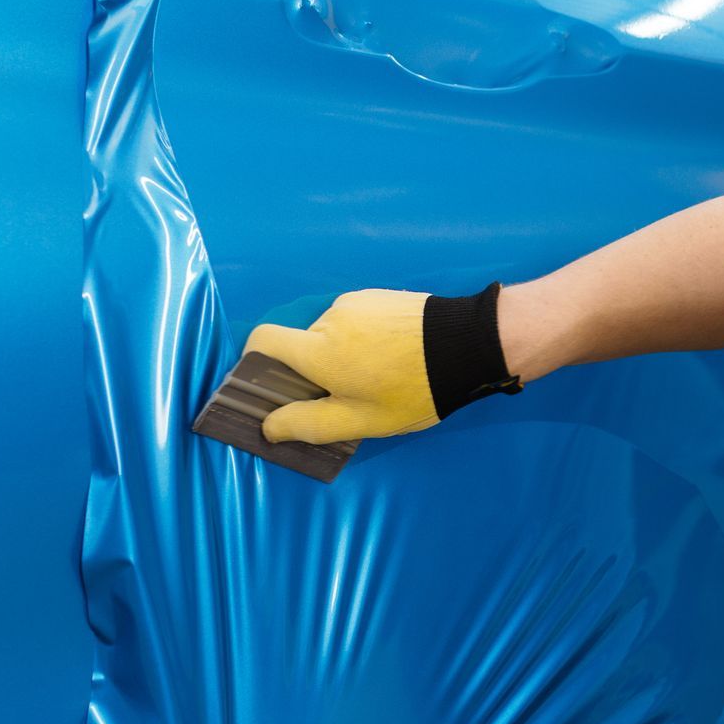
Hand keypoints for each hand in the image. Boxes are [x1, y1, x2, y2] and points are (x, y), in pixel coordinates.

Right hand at [245, 290, 437, 444]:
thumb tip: (269, 427)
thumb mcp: (361, 420)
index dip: (255, 361)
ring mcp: (356, 302)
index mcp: (319, 350)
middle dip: (314, 369)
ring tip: (379, 378)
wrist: (467, 346)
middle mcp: (330, 318)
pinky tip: (392, 358)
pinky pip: (356, 320)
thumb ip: (309, 424)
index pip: (262, 341)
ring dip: (342, 355)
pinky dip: (363, 339)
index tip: (269, 384)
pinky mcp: (378, 295)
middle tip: (347, 395)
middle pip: (302, 343)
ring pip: (331, 333)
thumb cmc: (413, 389)